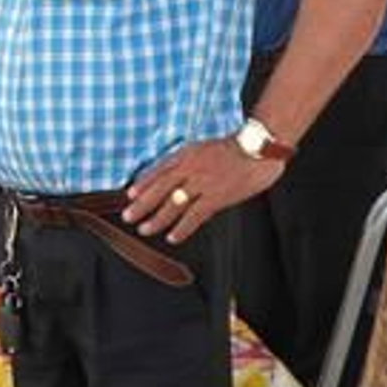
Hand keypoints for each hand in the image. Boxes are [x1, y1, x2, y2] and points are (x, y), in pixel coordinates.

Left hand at [122, 137, 284, 243]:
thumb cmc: (235, 148)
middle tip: (128, 216)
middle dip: (142, 204)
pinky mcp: (216, 196)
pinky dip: (182, 228)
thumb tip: (174, 180)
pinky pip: (194, 215)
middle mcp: (190, 168)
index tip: (130, 195)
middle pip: (160, 189)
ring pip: (173, 204)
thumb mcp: (204, 149)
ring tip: (144, 230)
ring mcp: (202, 183)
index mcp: (186, 154)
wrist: (259, 148)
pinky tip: (172, 237)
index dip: (143, 184)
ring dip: (157, 219)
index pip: (158, 171)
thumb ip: (188, 163)